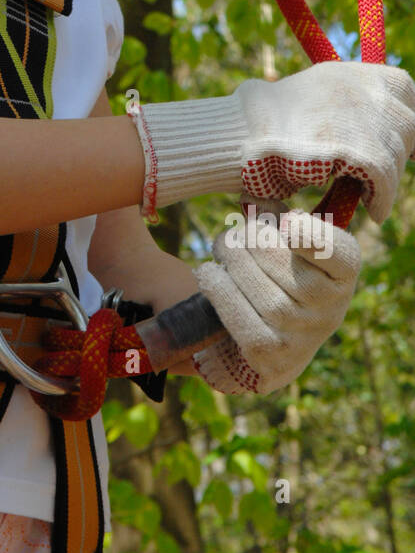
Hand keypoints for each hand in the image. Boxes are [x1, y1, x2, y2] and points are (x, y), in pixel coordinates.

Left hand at [190, 198, 360, 394]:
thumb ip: (275, 217)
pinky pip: (238, 316)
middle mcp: (330, 308)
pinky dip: (218, 289)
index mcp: (342, 273)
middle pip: (277, 258)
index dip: (313, 236)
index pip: (339, 253)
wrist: (275, 343)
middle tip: (233, 235)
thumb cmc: (282, 277)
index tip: (287, 222)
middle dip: (247, 237)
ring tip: (221, 249)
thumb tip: (250, 197)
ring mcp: (301, 336)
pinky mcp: (271, 356)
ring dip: (229, 259)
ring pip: (255, 285)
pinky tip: (209, 275)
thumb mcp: (289, 246)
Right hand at [235, 62, 414, 223]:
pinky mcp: (362, 150)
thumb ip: (344, 104)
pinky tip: (373, 210)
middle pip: (408, 123)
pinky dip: (381, 199)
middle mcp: (363, 88)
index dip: (405, 115)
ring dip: (386, 179)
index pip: (404, 88)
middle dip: (402, 149)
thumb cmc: (262, 125)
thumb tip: (370, 122)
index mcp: (351, 71)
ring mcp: (364, 116)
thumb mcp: (311, 98)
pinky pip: (385, 181)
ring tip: (369, 195)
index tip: (402, 140)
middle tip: (385, 171)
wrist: (238, 136)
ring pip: (396, 155)